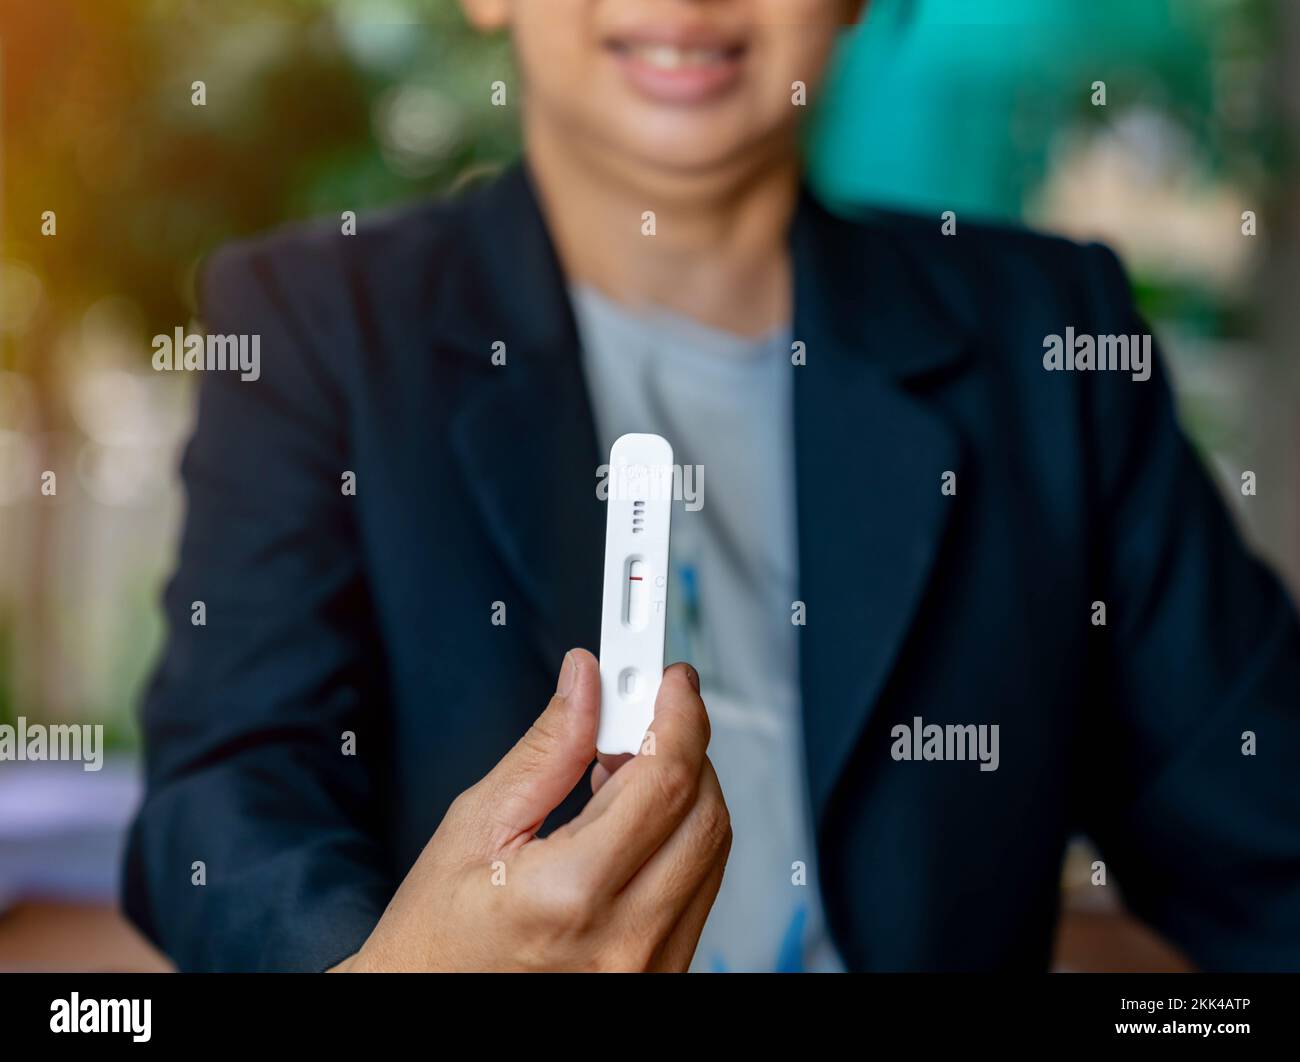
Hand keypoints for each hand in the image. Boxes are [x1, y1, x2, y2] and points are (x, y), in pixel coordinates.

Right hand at [332, 649, 729, 971]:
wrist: (424, 1005)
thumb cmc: (434, 937)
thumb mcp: (475, 827)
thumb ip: (546, 749)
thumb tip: (586, 683)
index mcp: (570, 895)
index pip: (665, 781)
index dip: (678, 715)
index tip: (670, 680)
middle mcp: (625, 939)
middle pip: (703, 811)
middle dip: (684, 746)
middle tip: (639, 714)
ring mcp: (651, 967)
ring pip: (710, 848)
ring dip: (683, 791)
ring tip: (618, 775)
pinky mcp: (661, 975)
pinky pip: (698, 888)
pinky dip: (677, 839)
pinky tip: (630, 824)